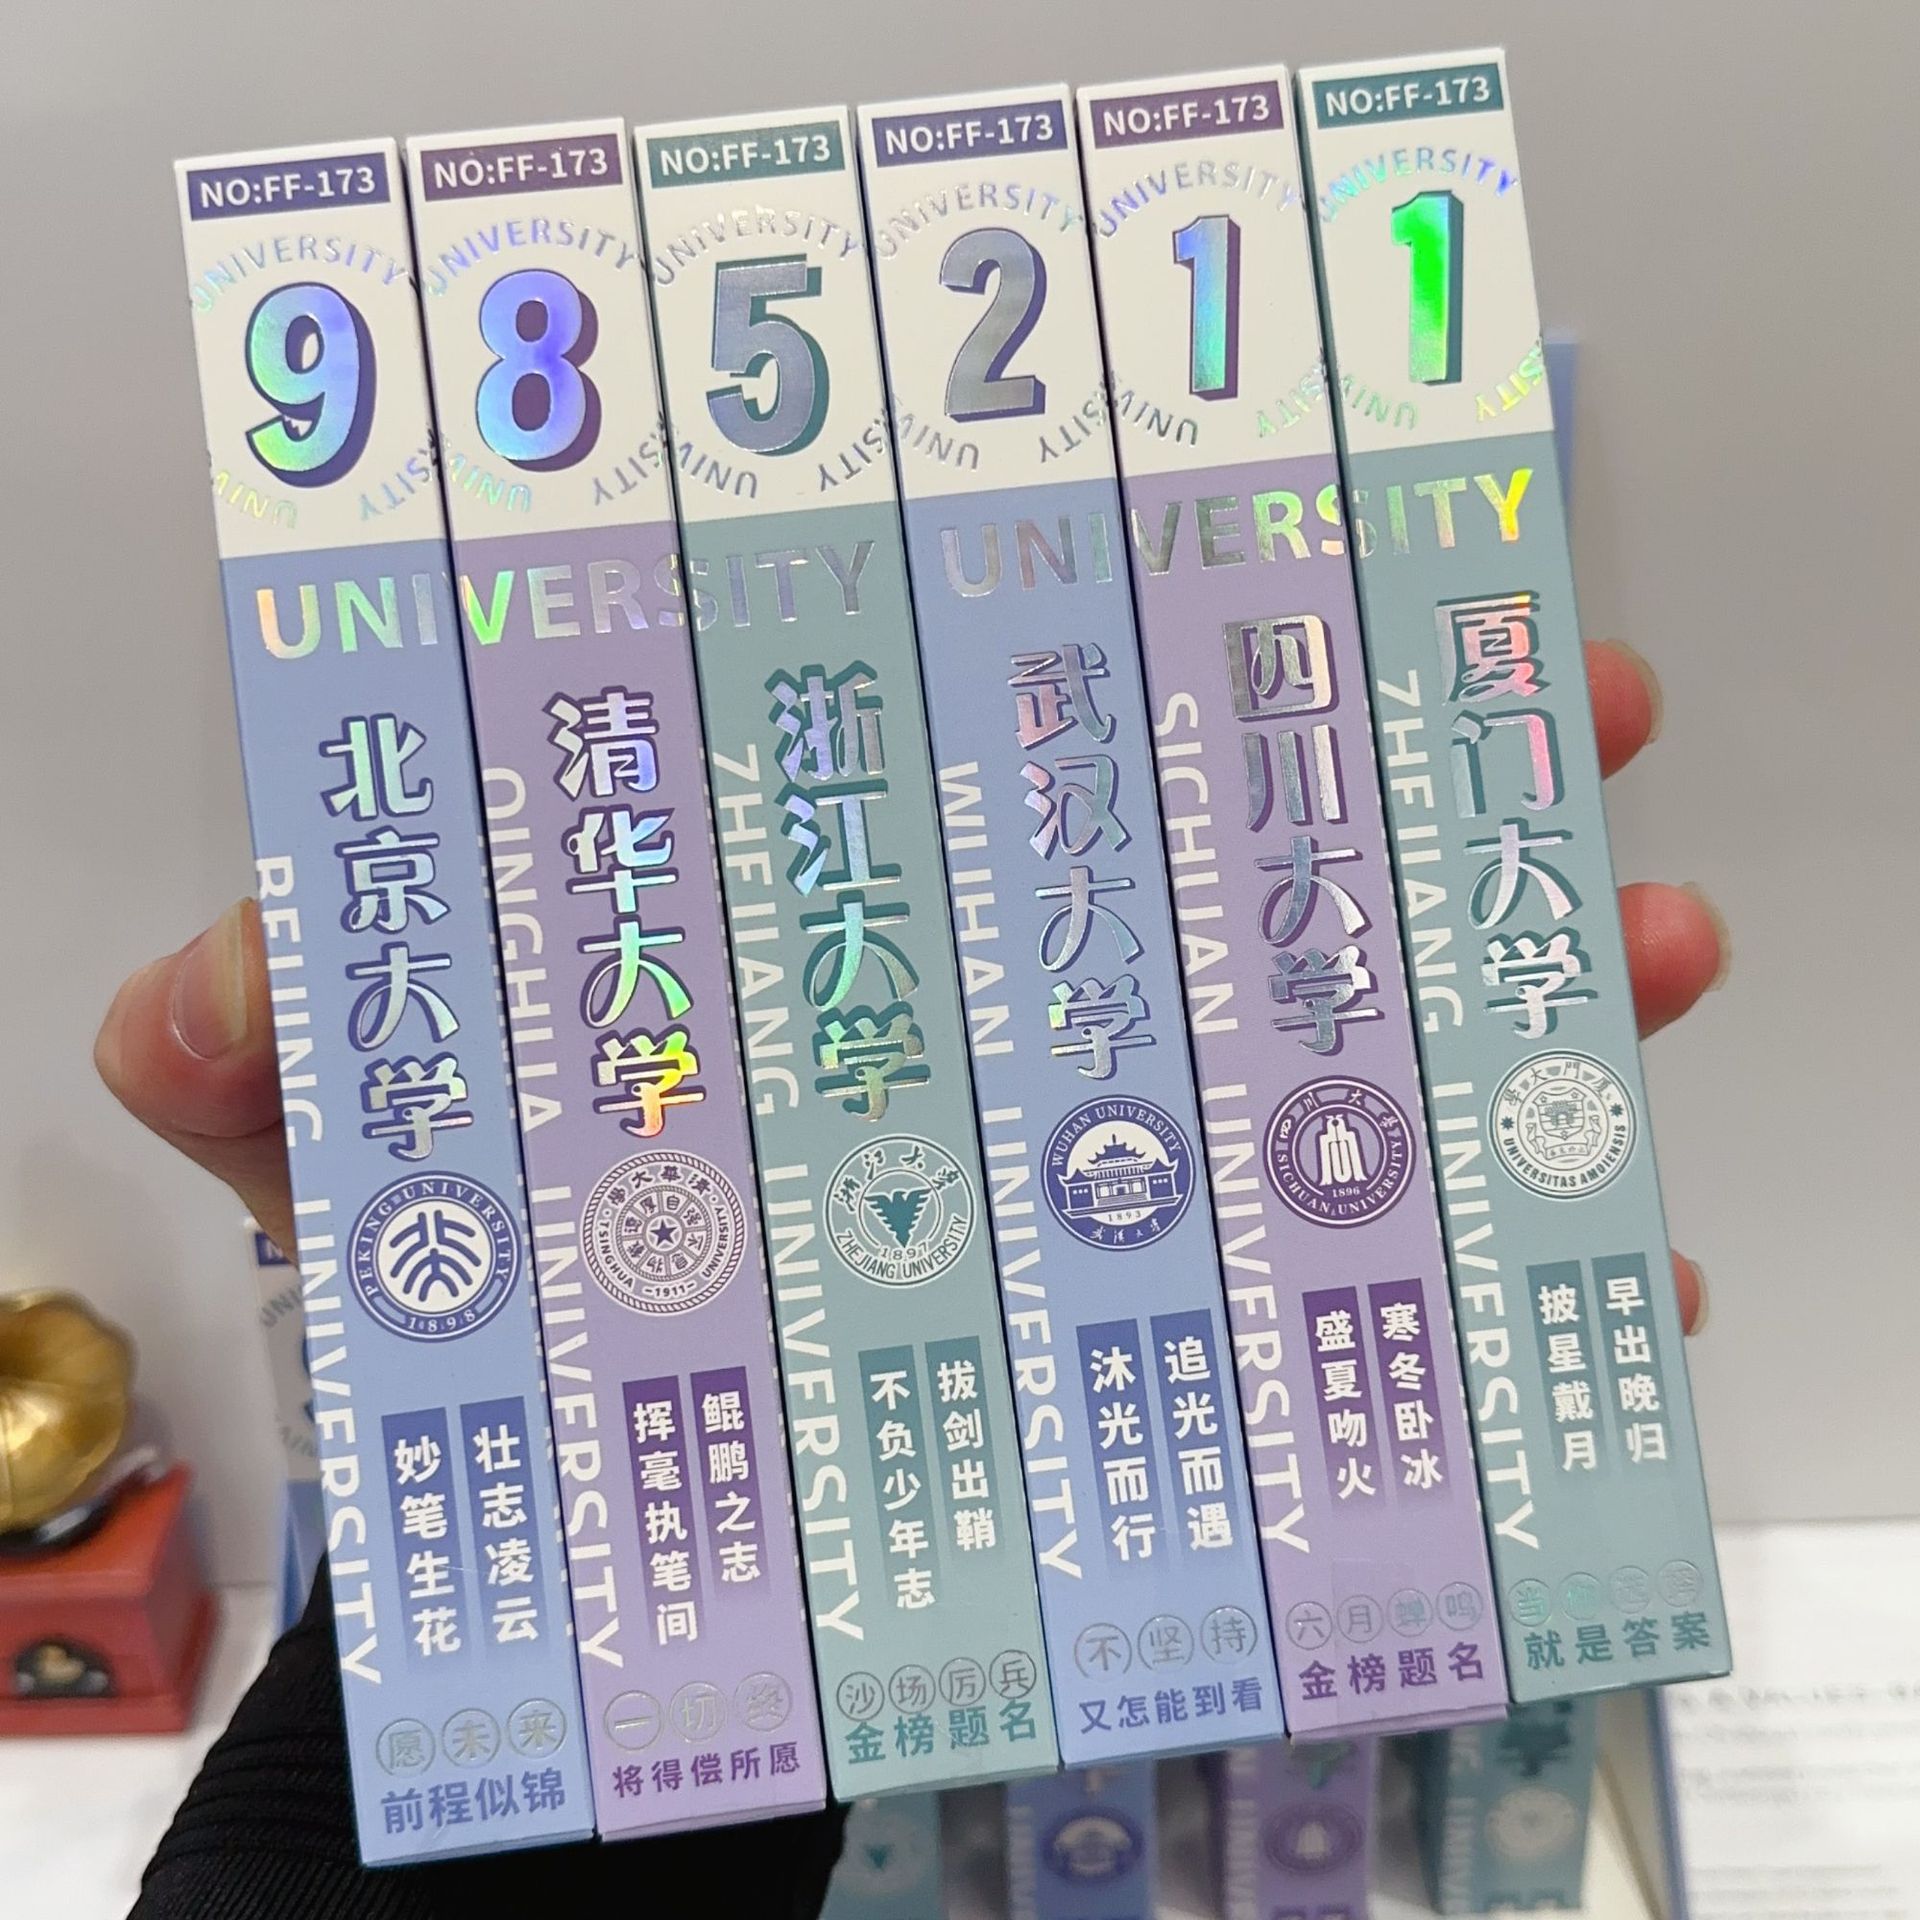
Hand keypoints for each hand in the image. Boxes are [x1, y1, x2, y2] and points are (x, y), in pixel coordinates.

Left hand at [93, 637, 1723, 1331]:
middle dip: (1421, 784)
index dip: (1157, 651)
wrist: (583, 1598)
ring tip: (1652, 940)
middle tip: (1572, 698)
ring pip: (1354, 1066)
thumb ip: (261, 1052)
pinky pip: (1383, 1311)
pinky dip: (1515, 1286)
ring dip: (1526, 996)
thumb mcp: (359, 1171)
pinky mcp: (1177, 1359)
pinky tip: (1620, 1267)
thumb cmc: (493, 1346)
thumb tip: (199, 986)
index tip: (1306, 565)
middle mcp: (1008, 1046)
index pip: (1019, 754)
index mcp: (849, 948)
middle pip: (1240, 881)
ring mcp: (1113, 1201)